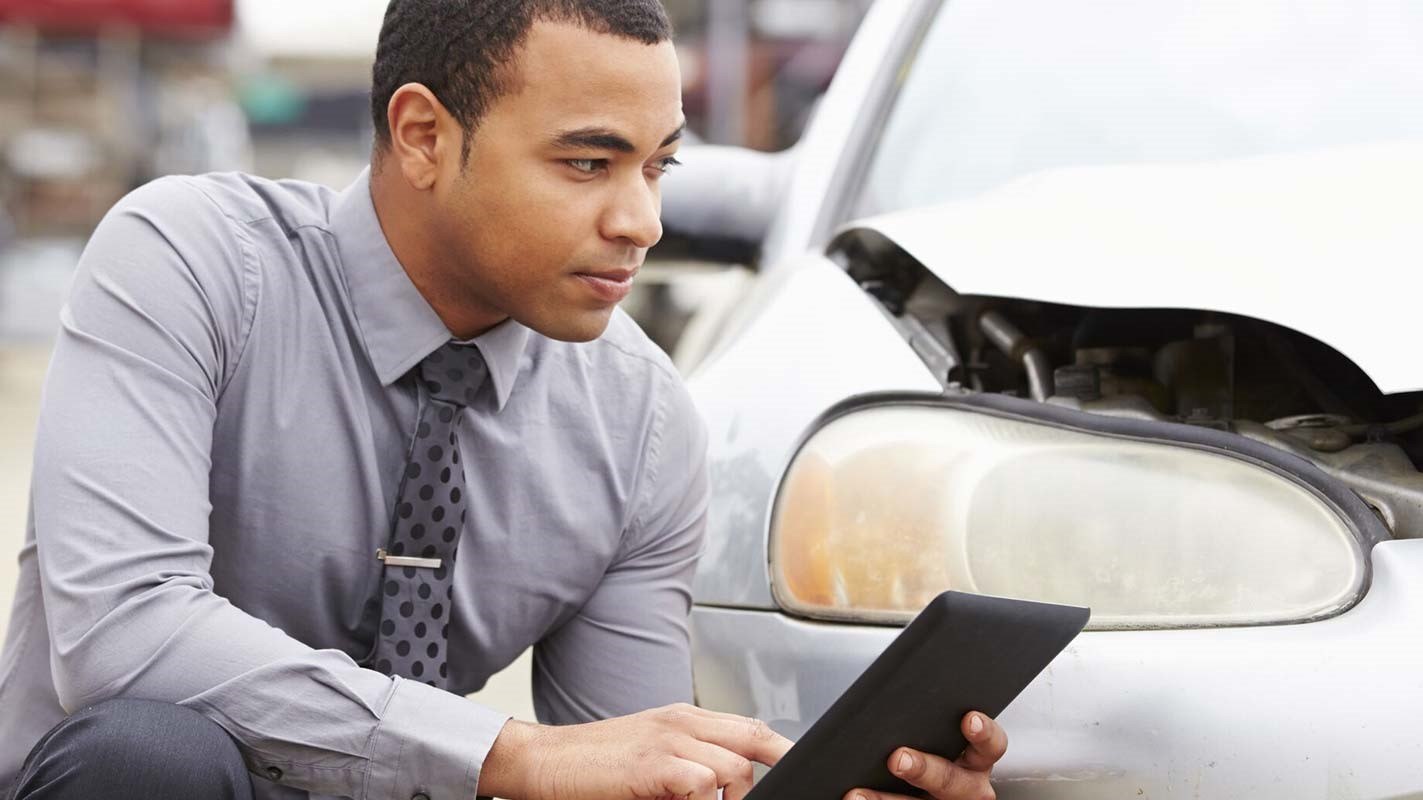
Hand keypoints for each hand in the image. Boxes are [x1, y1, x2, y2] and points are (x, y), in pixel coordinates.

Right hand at [476, 702, 792, 799]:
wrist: (544, 761)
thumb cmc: (595, 764)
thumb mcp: (653, 754)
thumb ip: (692, 760)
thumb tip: (729, 783)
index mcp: (686, 718)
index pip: (752, 729)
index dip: (782, 752)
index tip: (796, 772)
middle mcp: (683, 722)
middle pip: (755, 739)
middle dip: (775, 769)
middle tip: (767, 797)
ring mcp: (669, 740)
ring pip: (735, 766)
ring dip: (732, 795)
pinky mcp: (654, 763)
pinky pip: (703, 783)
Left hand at [843, 711, 1005, 799]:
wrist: (915, 781)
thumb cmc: (926, 746)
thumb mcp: (935, 733)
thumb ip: (925, 721)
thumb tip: (890, 698)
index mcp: (976, 760)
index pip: (991, 745)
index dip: (983, 732)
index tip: (968, 718)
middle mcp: (967, 788)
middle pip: (951, 781)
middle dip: (924, 769)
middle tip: (897, 757)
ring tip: (858, 793)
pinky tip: (852, 798)